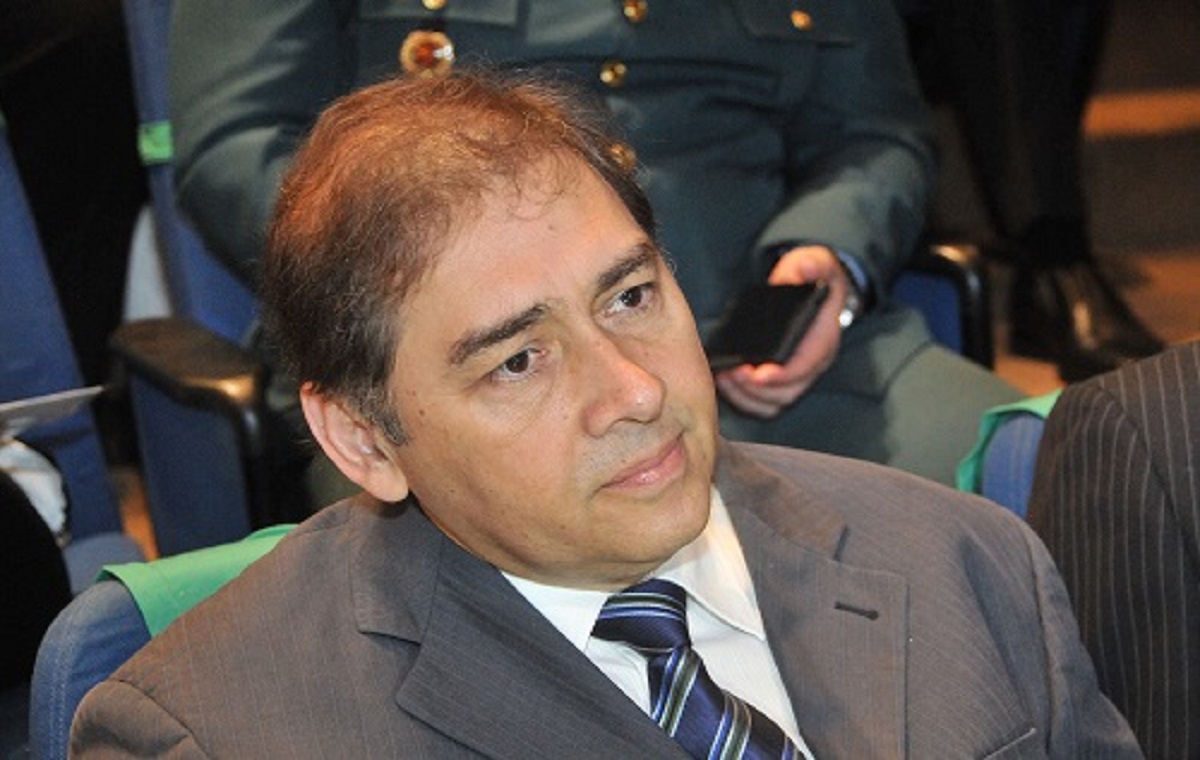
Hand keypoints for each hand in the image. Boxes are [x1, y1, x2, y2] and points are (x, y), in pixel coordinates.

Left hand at [715, 245, 849, 417]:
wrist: (814, 288)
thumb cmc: (812, 278)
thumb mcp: (816, 264)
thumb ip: (813, 263)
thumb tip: (806, 266)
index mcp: (823, 340)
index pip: (805, 367)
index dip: (782, 375)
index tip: (758, 374)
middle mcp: (811, 364)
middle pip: (786, 391)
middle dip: (756, 388)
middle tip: (731, 373)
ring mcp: (795, 375)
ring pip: (773, 401)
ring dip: (747, 396)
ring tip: (724, 377)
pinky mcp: (778, 379)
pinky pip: (763, 402)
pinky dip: (743, 398)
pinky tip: (724, 381)